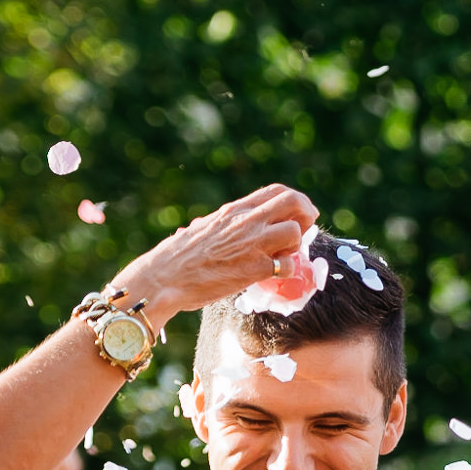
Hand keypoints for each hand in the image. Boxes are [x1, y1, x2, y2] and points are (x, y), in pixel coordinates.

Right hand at [110, 183, 321, 322]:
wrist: (163, 278)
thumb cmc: (178, 258)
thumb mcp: (203, 229)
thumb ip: (222, 225)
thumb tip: (220, 225)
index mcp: (234, 210)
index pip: (277, 191)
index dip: (296, 201)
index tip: (300, 215)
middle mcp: (246, 221)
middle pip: (294, 202)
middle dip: (307, 215)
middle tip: (304, 231)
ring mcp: (252, 244)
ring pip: (295, 232)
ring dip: (296, 246)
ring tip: (283, 257)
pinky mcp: (254, 269)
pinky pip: (287, 266)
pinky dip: (287, 272)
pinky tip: (273, 276)